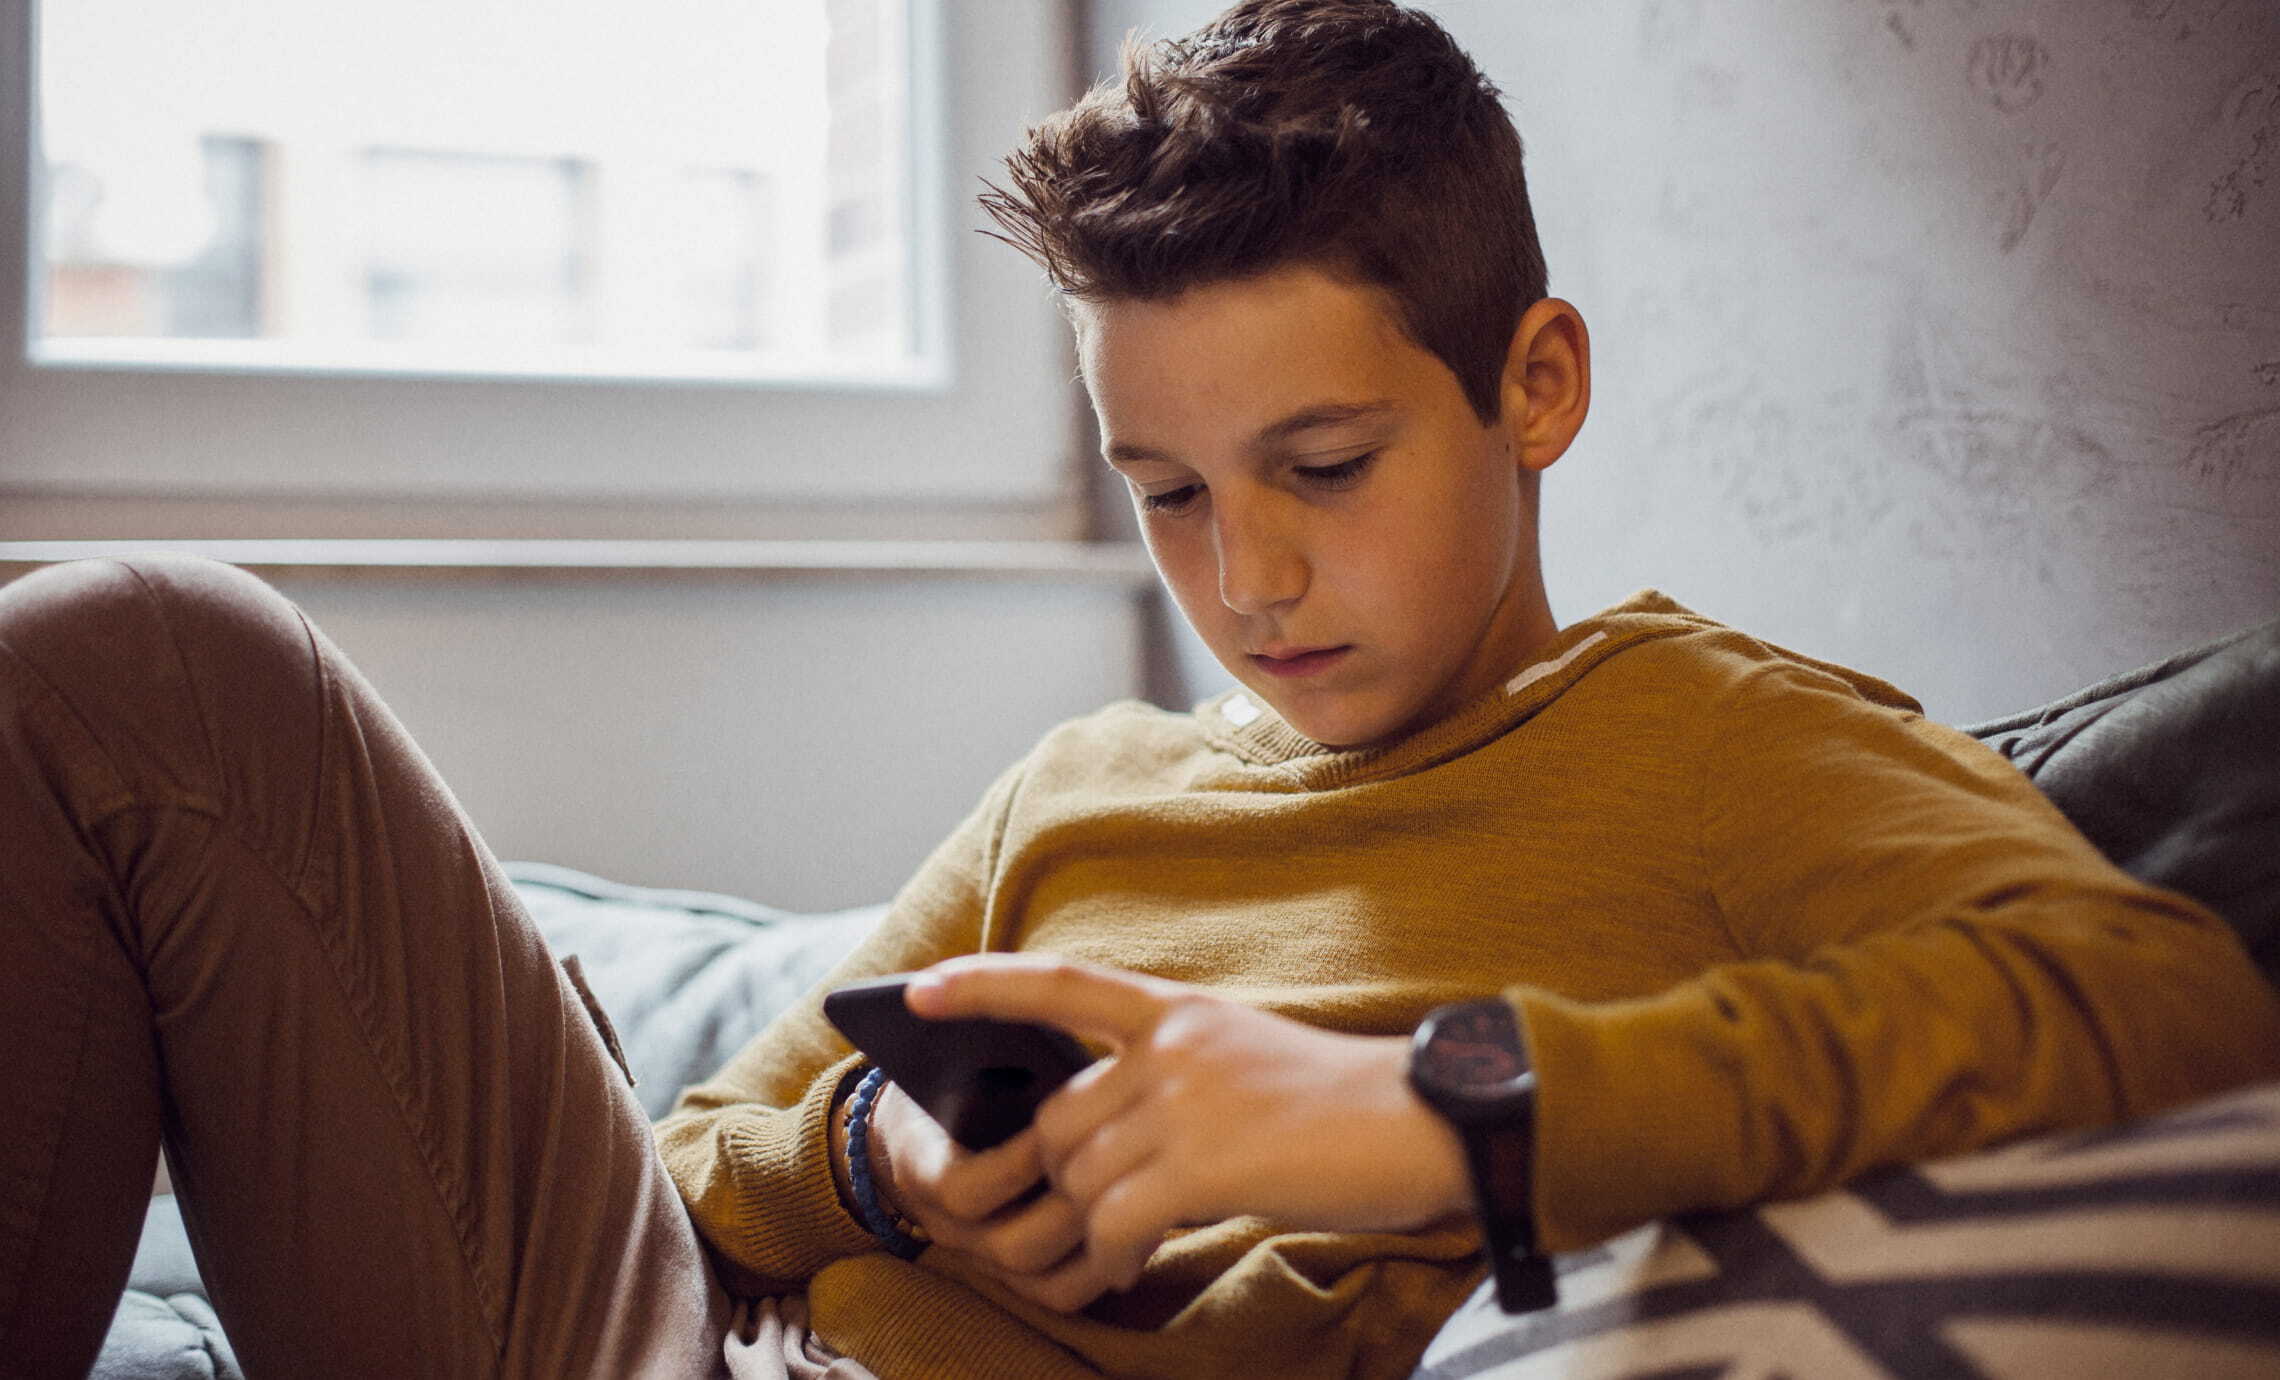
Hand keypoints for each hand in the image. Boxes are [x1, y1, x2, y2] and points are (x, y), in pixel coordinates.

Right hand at [837, 1071, 1125, 1312]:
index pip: (961, 1190)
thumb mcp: (962, 1058)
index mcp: (922, 1168)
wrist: (943, 1121)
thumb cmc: (963, 1073)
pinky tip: (1146, 1224)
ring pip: (1044, 1277)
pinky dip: (1106, 1265)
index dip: (1016, 1163)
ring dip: (1101, 1235)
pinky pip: (1065, 1293)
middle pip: (1012, 1243)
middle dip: (1075, 1203)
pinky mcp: (1024, 1279)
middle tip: (1129, 1161)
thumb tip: (1049, 1038)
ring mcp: (988, 1259)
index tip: (1064, 1121)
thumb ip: (994, 1059)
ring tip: (1147, 1190)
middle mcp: (950, 1228)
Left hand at [906, 954, 1474, 1293]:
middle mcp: (1170, 1045)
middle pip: (1058, 1119)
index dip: (981, 986)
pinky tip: (1136, 1263)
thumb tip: (1096, 1126)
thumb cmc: (1340, 1106)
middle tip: (1089, 1221)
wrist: (1424, 1124)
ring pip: (1079, 1175)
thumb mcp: (1243, 1057)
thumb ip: (1170, 1072)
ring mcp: (1183, 1099)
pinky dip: (1112, 1254)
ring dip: (1090, 1227)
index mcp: (1177, 1010)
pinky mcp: (1200, 1160)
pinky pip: (1113, 1219)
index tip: (915, 991)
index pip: (1058, 983)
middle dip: (1059, 1179)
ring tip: (1124, 1249)